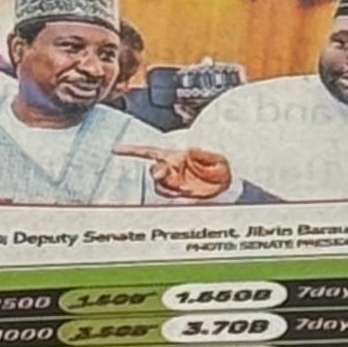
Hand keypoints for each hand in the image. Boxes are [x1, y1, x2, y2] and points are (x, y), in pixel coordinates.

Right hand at [116, 144, 233, 200]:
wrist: (232, 180)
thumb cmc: (223, 164)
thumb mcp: (214, 158)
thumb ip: (199, 157)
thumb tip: (183, 154)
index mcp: (177, 154)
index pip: (149, 151)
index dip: (131, 151)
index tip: (115, 150)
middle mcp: (173, 168)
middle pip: (155, 172)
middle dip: (160, 174)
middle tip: (167, 174)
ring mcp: (175, 181)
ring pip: (161, 187)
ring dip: (171, 188)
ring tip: (189, 187)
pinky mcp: (179, 193)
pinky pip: (170, 196)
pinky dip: (177, 196)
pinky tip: (190, 193)